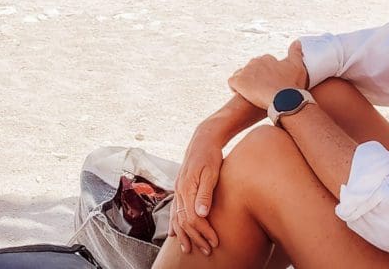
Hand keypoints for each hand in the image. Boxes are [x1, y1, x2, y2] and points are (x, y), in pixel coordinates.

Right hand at [169, 127, 222, 255]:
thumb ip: (206, 194)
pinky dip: (174, 223)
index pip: (192, 218)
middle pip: (183, 221)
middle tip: (207, 250)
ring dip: (183, 234)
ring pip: (176, 217)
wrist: (203, 138)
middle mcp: (179, 190)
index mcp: (187, 188)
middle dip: (194, 238)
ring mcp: (178, 189)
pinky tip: (174, 232)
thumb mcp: (211, 173)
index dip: (203, 232)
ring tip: (188, 248)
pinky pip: (174, 210)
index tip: (215, 242)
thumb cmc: (210, 155)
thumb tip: (202, 214)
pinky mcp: (180, 187)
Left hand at [228, 49, 307, 109]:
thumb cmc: (292, 84)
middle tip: (264, 88)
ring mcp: (246, 72)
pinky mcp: (239, 82)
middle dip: (257, 76)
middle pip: (252, 68)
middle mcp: (255, 62)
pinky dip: (235, 87)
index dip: (268, 72)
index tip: (272, 80)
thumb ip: (296, 52)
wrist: (285, 99)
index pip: (264, 62)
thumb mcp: (298, 66)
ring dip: (246, 81)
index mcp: (267, 58)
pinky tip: (243, 94)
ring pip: (241, 74)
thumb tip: (296, 42)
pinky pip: (232, 82)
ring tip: (254, 92)